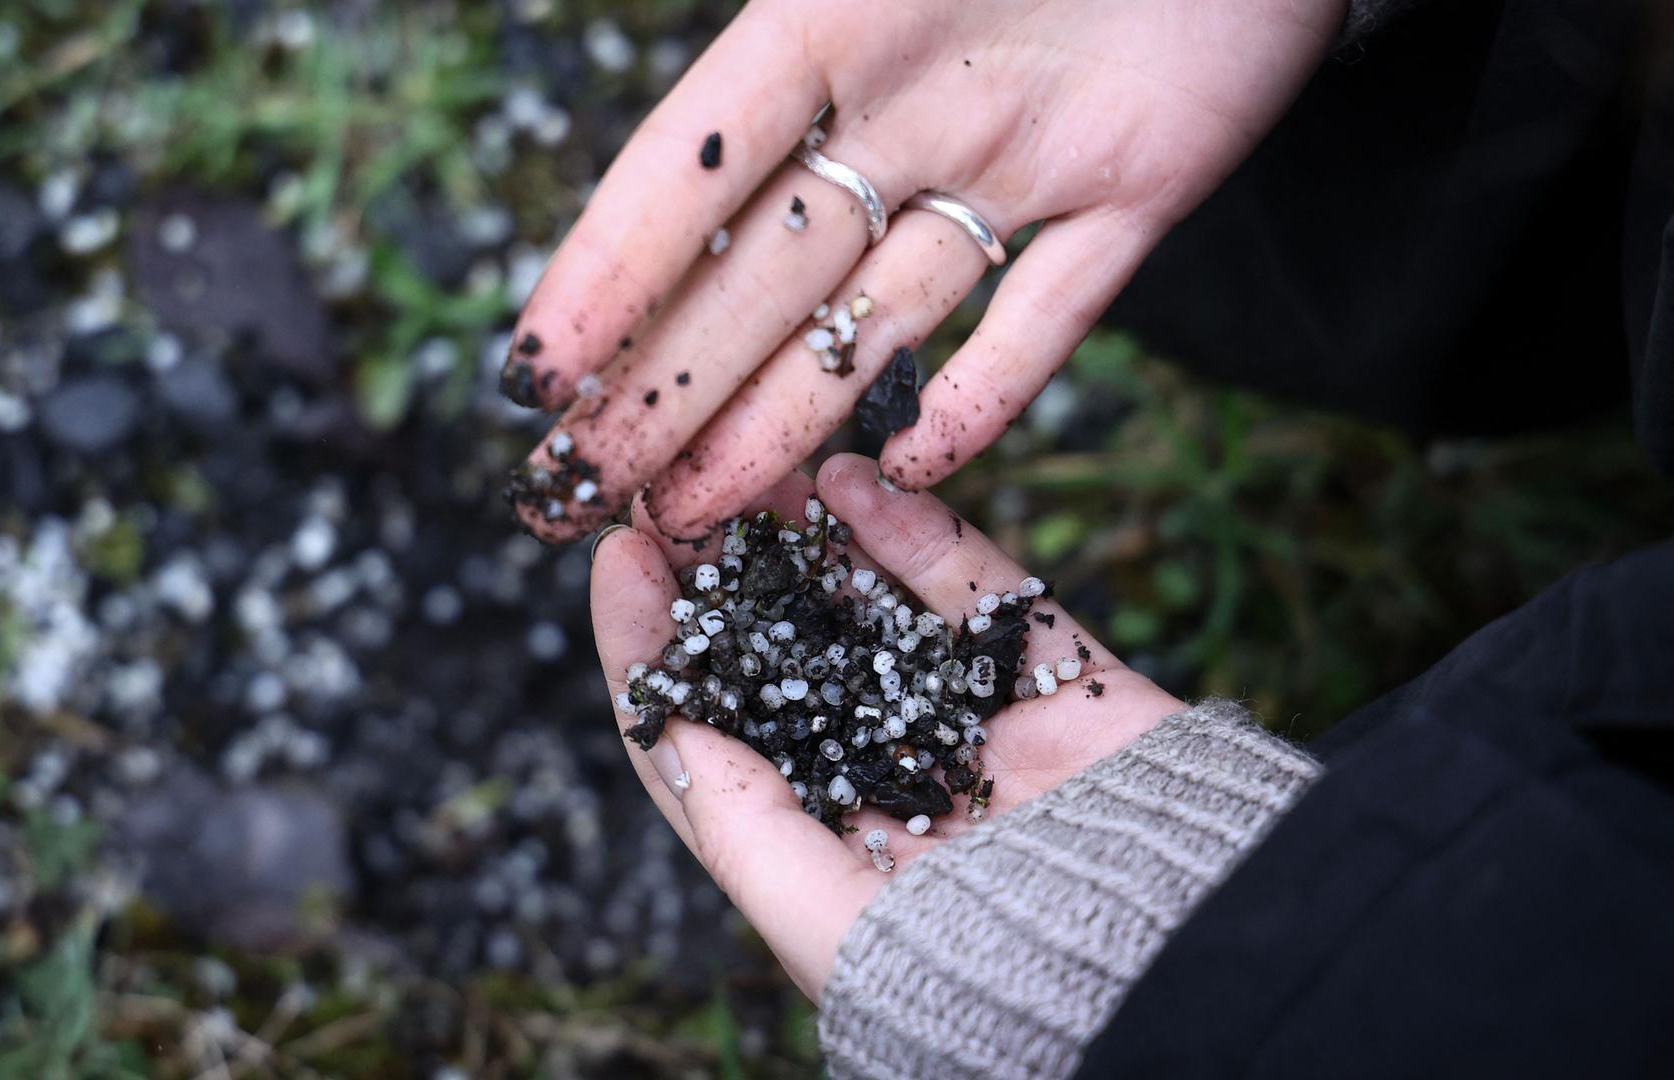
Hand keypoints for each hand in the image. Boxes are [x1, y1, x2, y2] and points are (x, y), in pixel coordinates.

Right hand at [507, 0, 1345, 541]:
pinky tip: (908, 463)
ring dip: (785, 412)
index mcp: (833, 19)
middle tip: (586, 489)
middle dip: (669, 384)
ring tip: (701, 506)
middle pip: (764, 271)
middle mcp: (907, 103)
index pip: (691, 168)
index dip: (605, 273)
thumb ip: (808, 7)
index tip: (536, 375)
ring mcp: (1013, 159)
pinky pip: (1048, 311)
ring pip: (878, 312)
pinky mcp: (1130, 193)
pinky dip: (988, 389)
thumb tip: (706, 110)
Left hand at [589, 453, 1184, 998]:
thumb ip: (744, 826)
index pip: (707, 743)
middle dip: (728, 577)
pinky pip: (978, 595)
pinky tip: (856, 481)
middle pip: (782, 662)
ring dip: (810, 539)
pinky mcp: (1054, 689)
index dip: (653, 651)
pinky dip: (918, 538)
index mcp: (820, 856)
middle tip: (684, 487)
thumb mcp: (830, 921)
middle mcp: (888, 785)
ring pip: (874, 613)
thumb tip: (667, 724)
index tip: (619, 557)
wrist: (1185, 966)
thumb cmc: (992, 979)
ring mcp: (973, 730)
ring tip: (757, 465)